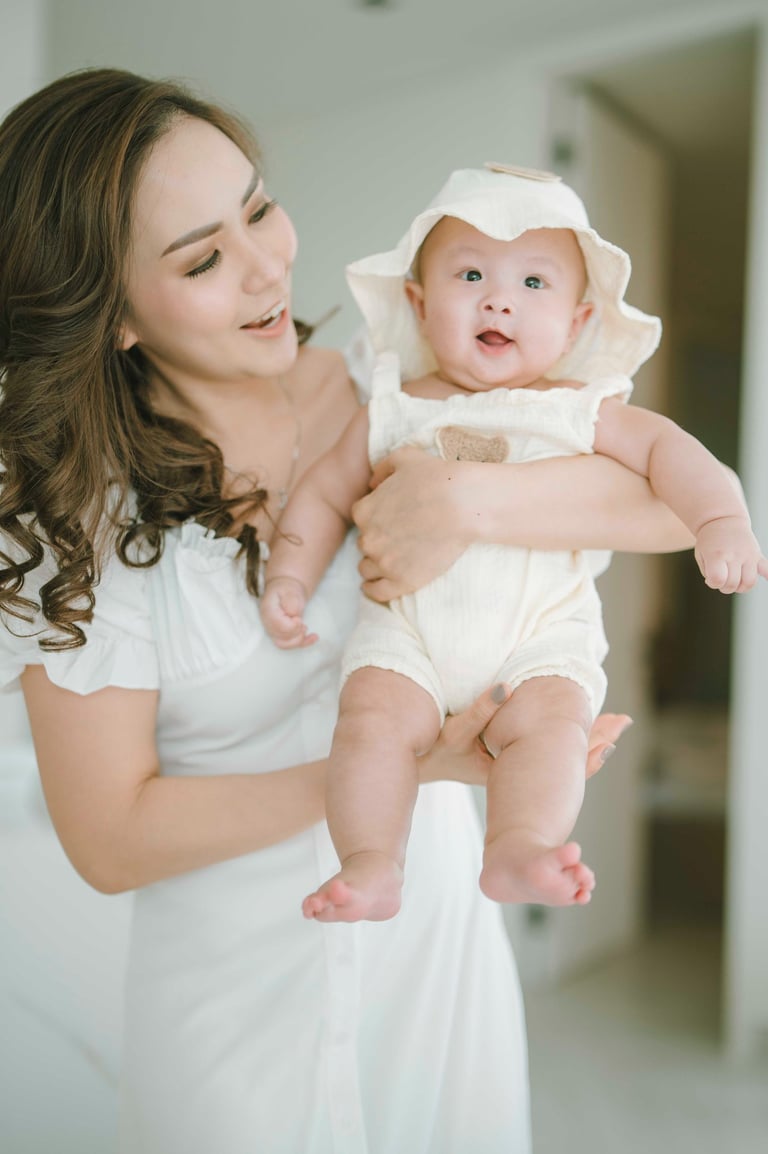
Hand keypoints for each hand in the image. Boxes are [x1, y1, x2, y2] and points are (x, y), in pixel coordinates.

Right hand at [259, 577, 317, 648]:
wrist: (285, 591)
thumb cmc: (287, 589)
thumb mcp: (290, 589)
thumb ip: (291, 600)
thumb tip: (293, 614)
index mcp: (268, 611)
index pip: (278, 626)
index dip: (292, 625)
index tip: (299, 618)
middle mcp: (268, 623)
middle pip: (281, 638)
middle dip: (296, 632)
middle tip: (302, 622)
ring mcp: (273, 631)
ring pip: (284, 644)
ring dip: (299, 639)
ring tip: (305, 627)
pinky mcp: (280, 635)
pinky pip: (290, 645)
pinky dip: (304, 643)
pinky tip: (314, 637)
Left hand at [352, 447, 469, 601]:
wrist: (463, 505)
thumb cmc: (437, 478)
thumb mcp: (405, 458)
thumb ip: (382, 469)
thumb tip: (371, 483)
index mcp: (364, 510)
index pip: (361, 518)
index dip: (376, 518)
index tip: (391, 519)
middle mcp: (368, 538)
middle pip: (364, 544)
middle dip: (378, 541)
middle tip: (398, 539)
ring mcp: (383, 562)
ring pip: (367, 568)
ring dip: (375, 565)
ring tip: (391, 562)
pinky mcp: (401, 581)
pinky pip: (377, 592)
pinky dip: (373, 590)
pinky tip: (376, 587)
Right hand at [418, 683, 632, 787]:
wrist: (418, 765)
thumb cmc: (435, 752)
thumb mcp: (455, 733)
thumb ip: (481, 709)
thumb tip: (507, 686)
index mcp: (514, 768)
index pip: (560, 759)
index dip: (587, 746)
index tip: (612, 730)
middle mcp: (521, 771)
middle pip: (567, 758)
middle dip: (595, 739)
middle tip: (623, 722)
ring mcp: (518, 769)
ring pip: (561, 757)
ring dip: (585, 741)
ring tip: (614, 725)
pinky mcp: (511, 763)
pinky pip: (547, 753)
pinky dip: (567, 741)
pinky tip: (580, 730)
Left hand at [694, 515, 767, 592]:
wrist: (723, 520)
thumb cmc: (710, 541)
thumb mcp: (700, 555)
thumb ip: (708, 573)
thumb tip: (718, 584)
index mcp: (716, 554)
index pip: (718, 579)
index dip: (713, 583)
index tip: (710, 578)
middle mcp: (734, 554)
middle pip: (733, 584)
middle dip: (725, 587)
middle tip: (722, 578)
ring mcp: (748, 554)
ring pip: (750, 582)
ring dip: (741, 587)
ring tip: (736, 580)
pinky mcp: (757, 555)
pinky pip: (767, 569)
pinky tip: (766, 578)